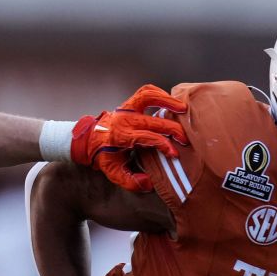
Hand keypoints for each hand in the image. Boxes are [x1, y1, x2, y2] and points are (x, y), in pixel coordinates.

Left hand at [72, 84, 187, 191]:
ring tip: (183, 109)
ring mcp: (126, 108)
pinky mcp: (130, 102)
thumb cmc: (105, 155)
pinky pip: (145, 92)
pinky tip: (171, 101)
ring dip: (167, 101)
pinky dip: (159, 93)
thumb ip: (130, 181)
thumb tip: (148, 183)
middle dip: (172, 129)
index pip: (146, 137)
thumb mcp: (113, 172)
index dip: (162, 144)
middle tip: (185, 138)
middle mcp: (124, 120)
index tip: (174, 153)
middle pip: (152, 121)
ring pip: (147, 96)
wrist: (91, 138)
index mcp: (120, 136)